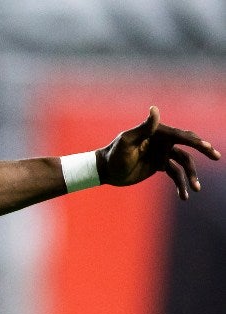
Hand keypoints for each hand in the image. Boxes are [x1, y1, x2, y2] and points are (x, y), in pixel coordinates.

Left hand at [98, 106, 220, 200]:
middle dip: (203, 150)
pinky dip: (181, 184)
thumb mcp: (127, 141)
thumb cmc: (114, 153)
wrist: (105, 170)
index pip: (181, 136)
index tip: (207, 148)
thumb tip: (154, 109)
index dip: (195, 141)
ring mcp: (163, 154)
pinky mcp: (160, 166)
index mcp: (158, 133)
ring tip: (196, 189)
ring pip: (184, 163)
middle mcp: (163, 142)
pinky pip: (175, 174)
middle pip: (188, 146)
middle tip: (216, 157)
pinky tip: (184, 196)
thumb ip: (144, 127)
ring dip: (191, 176)